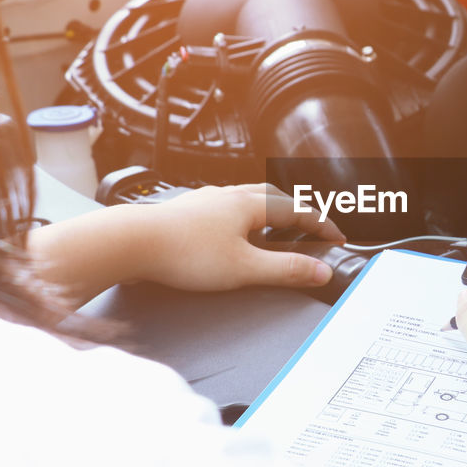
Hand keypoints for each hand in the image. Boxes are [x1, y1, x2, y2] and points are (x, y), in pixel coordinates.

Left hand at [135, 183, 345, 290]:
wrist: (130, 243)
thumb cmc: (182, 252)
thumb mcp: (245, 268)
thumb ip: (286, 269)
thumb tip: (320, 271)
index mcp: (249, 203)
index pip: (298, 210)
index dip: (322, 224)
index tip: (336, 238)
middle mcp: (228, 196)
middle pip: (274, 196)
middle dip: (297, 211)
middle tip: (311, 227)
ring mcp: (205, 202)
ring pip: (247, 199)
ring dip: (268, 211)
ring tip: (275, 228)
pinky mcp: (186, 213)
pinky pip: (224, 209)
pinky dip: (241, 218)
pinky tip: (232, 233)